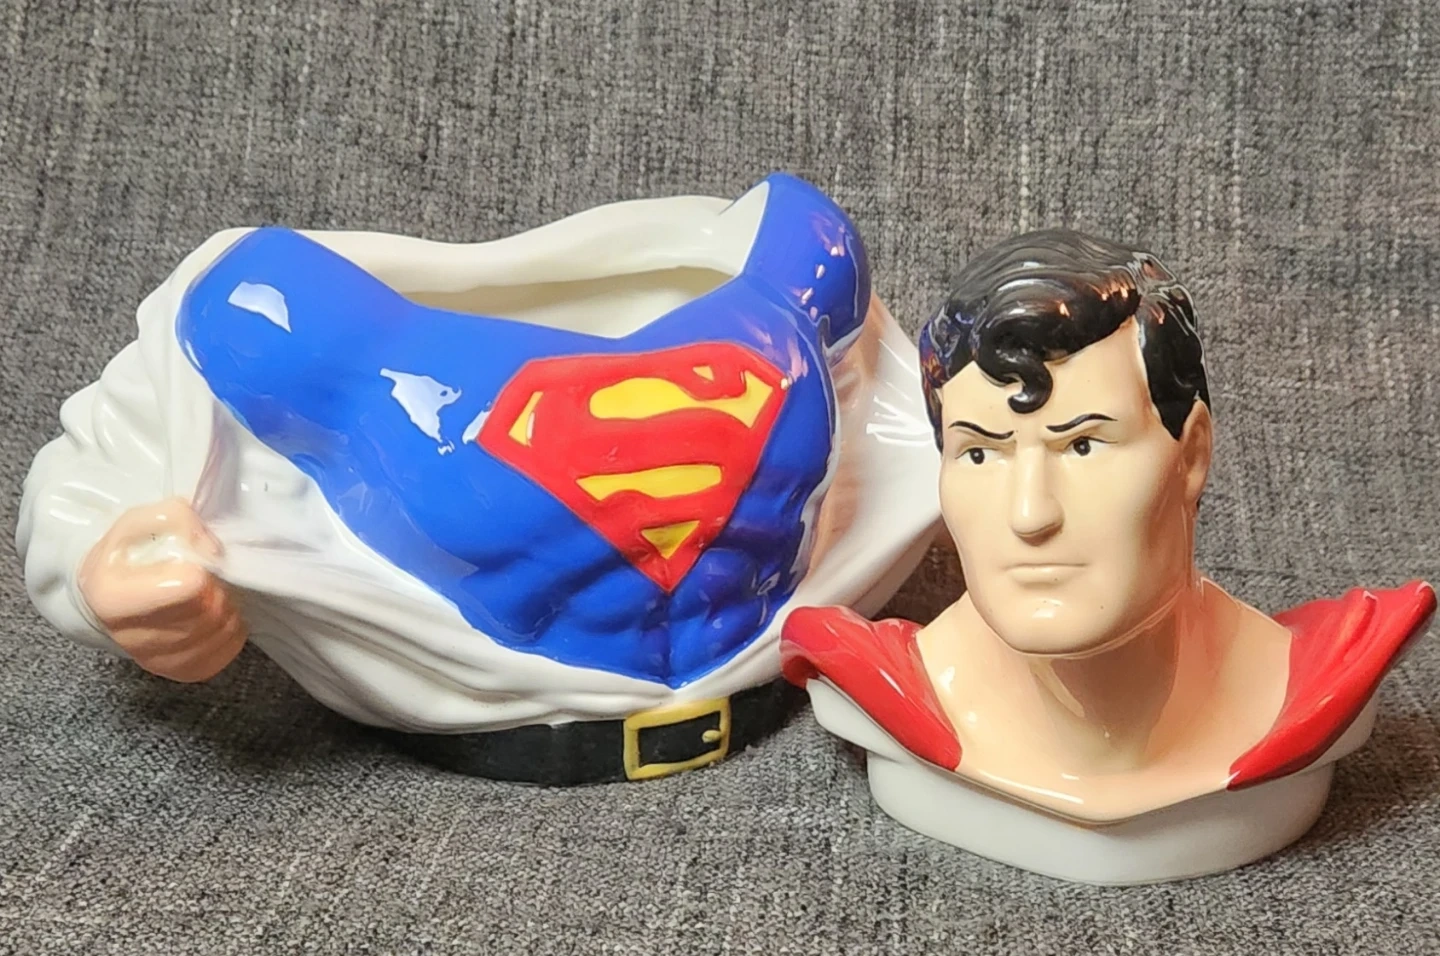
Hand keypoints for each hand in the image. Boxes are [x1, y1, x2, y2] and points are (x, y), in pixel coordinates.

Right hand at [78, 498, 246, 682]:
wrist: (110, 594)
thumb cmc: (125, 555)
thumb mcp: (138, 521)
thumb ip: (175, 519)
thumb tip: (211, 548)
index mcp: (113, 597)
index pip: (188, 586)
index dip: (203, 566)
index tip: (198, 557)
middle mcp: (133, 637)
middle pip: (209, 608)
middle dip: (218, 584)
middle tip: (208, 572)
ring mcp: (160, 660)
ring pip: (223, 629)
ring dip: (227, 604)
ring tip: (207, 591)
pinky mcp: (185, 671)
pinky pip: (230, 647)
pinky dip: (231, 626)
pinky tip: (211, 613)